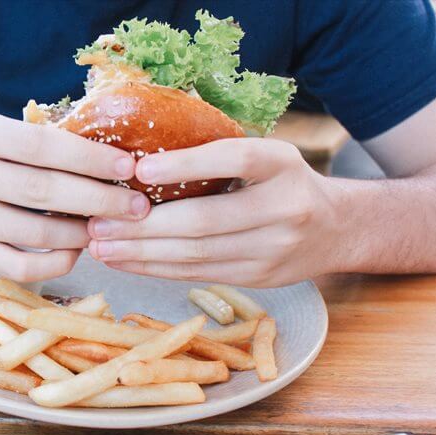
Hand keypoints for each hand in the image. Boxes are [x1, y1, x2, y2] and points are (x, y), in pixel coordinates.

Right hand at [0, 112, 149, 281]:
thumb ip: (33, 142)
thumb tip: (106, 159)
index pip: (41, 146)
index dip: (89, 159)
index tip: (128, 168)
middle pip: (43, 191)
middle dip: (98, 200)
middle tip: (136, 207)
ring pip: (35, 233)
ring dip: (81, 233)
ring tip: (109, 227)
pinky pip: (18, 267)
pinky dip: (55, 262)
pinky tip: (75, 250)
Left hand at [86, 138, 343, 286]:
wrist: (338, 229)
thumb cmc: (282, 182)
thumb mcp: (266, 156)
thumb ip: (218, 155)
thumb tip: (138, 158)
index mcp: (282, 164)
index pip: (233, 158)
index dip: (185, 163)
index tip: (139, 169)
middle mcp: (284, 208)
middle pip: (203, 221)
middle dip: (142, 225)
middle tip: (97, 222)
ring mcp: (274, 249)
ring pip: (195, 255)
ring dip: (140, 252)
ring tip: (101, 246)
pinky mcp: (259, 278)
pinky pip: (198, 275)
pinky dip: (157, 268)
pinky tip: (126, 261)